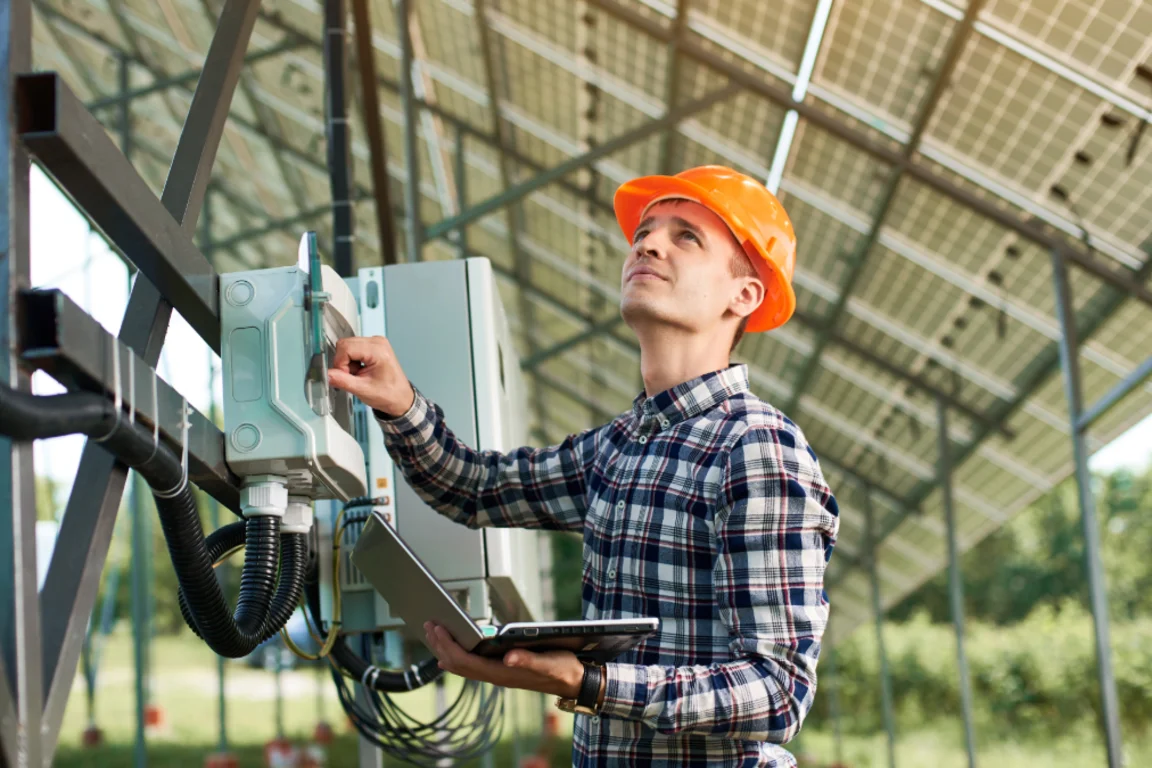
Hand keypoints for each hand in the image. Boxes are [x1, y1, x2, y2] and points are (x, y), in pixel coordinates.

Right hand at [327, 336, 414, 415]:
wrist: (400, 398)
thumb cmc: (388, 394)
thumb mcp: (363, 390)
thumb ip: (343, 381)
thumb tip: (327, 374)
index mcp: (378, 350)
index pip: (345, 347)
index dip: (340, 363)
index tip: (346, 376)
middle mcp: (377, 342)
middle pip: (345, 344)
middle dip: (343, 363)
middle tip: (353, 376)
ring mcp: (375, 342)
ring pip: (347, 346)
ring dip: (347, 362)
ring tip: (359, 374)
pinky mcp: (372, 346)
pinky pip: (353, 349)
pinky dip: (352, 361)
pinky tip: (360, 370)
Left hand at [423, 622, 584, 698]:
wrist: (572, 681)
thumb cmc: (561, 669)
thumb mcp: (548, 662)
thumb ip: (528, 660)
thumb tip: (510, 657)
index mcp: (502, 673)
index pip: (465, 661)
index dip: (448, 645)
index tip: (437, 628)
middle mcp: (496, 675)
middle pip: (458, 664)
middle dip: (441, 645)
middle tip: (428, 625)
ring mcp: (497, 674)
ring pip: (462, 665)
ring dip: (446, 649)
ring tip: (434, 634)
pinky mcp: (501, 670)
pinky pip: (471, 666)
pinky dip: (457, 655)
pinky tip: (451, 651)